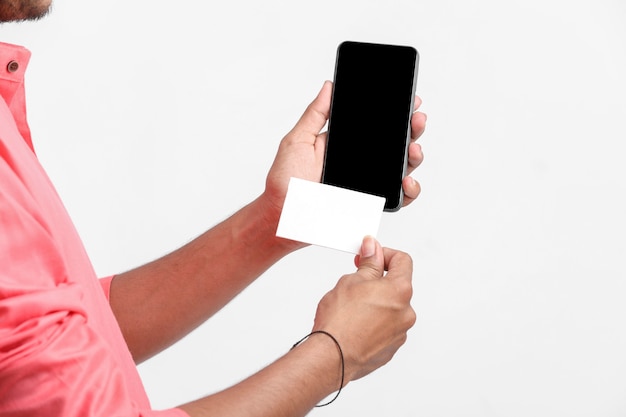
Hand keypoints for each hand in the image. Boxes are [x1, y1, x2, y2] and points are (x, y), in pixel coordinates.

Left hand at [262, 83, 426, 232]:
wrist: (283, 215)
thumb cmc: (284, 181)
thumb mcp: (297, 140)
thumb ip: (315, 114)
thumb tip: (329, 86)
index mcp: (345, 144)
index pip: (376, 125)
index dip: (396, 112)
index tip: (410, 99)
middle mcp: (361, 162)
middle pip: (396, 142)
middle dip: (412, 128)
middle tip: (415, 119)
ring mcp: (368, 183)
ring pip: (402, 167)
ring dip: (415, 156)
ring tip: (413, 148)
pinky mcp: (371, 203)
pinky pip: (399, 197)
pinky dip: (411, 190)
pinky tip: (407, 180)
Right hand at [312, 236, 415, 381]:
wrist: (331, 358)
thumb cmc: (339, 321)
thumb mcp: (352, 280)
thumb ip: (369, 263)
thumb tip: (373, 248)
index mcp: (400, 291)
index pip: (402, 261)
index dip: (384, 254)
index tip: (370, 256)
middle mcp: (406, 313)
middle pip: (396, 286)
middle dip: (377, 281)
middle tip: (355, 282)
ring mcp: (399, 333)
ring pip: (390, 309)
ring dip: (375, 303)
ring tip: (351, 308)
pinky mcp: (390, 349)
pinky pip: (384, 328)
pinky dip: (372, 323)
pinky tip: (354, 325)